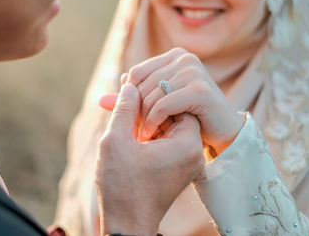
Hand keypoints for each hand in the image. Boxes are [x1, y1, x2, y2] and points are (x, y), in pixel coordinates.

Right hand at [96, 83, 203, 235]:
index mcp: (186, 144)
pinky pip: (166, 141)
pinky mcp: (177, 169)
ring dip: (148, 119)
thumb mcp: (116, 142)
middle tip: (128, 97)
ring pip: (169, 127)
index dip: (156, 93)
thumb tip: (130, 86)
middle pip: (175, 113)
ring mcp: (186, 162)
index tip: (135, 91)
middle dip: (150, 105)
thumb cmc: (121, 187)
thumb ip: (124, 109)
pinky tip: (130, 130)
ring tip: (125, 114)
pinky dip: (150, 133)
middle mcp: (192, 153)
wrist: (126, 226)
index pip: (179, 102)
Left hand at [100, 48, 244, 154]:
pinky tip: (154, 133)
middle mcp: (184, 58)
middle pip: (141, 84)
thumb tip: (100, 100)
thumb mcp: (157, 106)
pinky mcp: (199, 89)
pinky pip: (163, 105)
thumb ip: (131, 102)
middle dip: (135, 110)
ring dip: (144, 119)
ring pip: (150, 95)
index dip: (129, 97)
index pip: (135, 73)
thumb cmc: (189, 116)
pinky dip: (154, 121)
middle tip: (135, 131)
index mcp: (173, 56)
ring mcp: (193, 71)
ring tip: (145, 134)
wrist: (222, 131)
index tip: (129, 119)